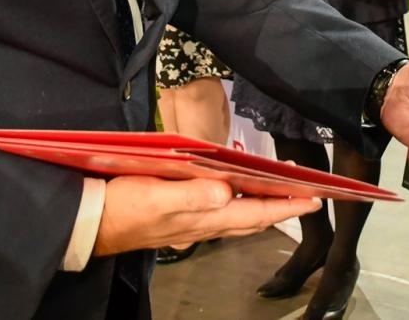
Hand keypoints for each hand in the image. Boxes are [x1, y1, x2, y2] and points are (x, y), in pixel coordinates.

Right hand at [92, 175, 321, 255]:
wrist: (92, 221)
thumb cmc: (124, 207)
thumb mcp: (157, 197)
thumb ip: (192, 195)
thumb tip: (227, 191)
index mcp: (205, 218)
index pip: (257, 214)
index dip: (287, 206)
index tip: (315, 199)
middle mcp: (205, 222)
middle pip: (255, 215)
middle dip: (283, 203)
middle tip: (308, 190)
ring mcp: (194, 220)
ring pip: (240, 212)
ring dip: (263, 200)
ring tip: (282, 185)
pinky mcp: (182, 212)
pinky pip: (222, 207)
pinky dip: (239, 198)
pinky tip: (239, 187)